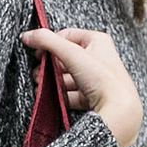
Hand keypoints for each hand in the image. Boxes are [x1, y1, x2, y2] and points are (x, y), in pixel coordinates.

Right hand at [20, 25, 142, 146]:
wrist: (119, 111)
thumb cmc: (104, 79)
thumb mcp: (72, 54)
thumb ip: (46, 41)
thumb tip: (27, 35)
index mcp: (98, 41)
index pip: (66, 35)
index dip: (49, 43)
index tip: (37, 53)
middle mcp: (99, 58)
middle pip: (65, 58)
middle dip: (48, 66)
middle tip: (36, 72)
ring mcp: (96, 79)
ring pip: (67, 77)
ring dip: (51, 82)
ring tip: (39, 86)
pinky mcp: (93, 96)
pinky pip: (72, 93)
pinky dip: (60, 95)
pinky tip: (49, 98)